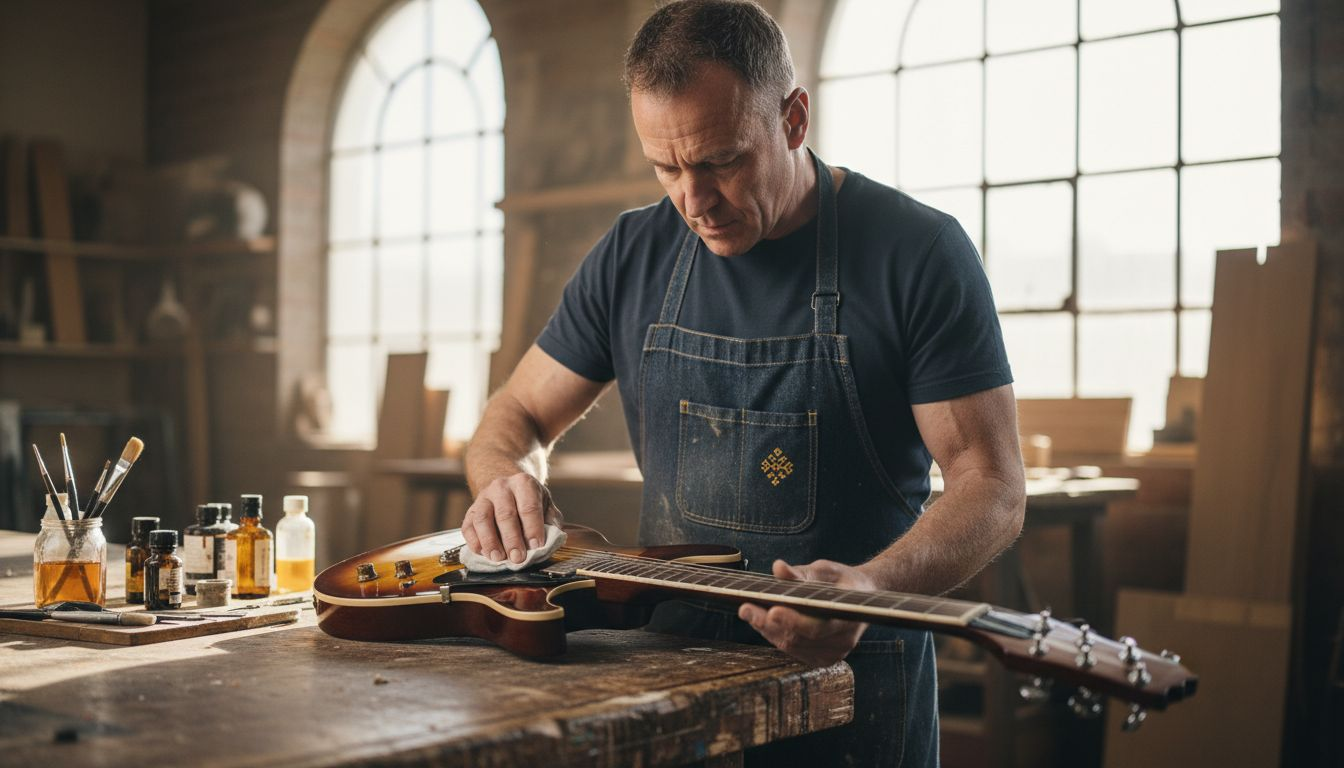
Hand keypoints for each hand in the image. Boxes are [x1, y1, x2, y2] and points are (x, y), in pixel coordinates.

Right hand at [461, 473, 562, 563]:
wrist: (507, 488)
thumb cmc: (529, 501)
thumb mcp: (546, 505)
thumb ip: (551, 521)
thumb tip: (550, 540)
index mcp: (524, 483)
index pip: (529, 507)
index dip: (533, 528)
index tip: (536, 546)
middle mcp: (501, 487)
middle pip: (505, 514)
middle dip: (512, 539)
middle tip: (518, 558)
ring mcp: (483, 498)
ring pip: (482, 519)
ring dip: (490, 541)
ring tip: (498, 558)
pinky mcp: (470, 511)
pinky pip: (468, 527)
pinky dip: (475, 542)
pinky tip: (484, 553)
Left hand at [738, 559, 875, 665]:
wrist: (862, 599)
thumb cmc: (842, 581)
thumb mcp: (825, 570)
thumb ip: (801, 573)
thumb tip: (778, 568)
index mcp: (849, 615)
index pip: (817, 626)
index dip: (793, 620)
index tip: (772, 610)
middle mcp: (844, 640)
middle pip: (798, 638)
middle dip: (768, 623)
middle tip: (745, 609)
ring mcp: (834, 653)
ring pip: (792, 646)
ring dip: (767, 630)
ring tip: (749, 612)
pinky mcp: (824, 660)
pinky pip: (794, 651)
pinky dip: (776, 636)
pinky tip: (763, 622)